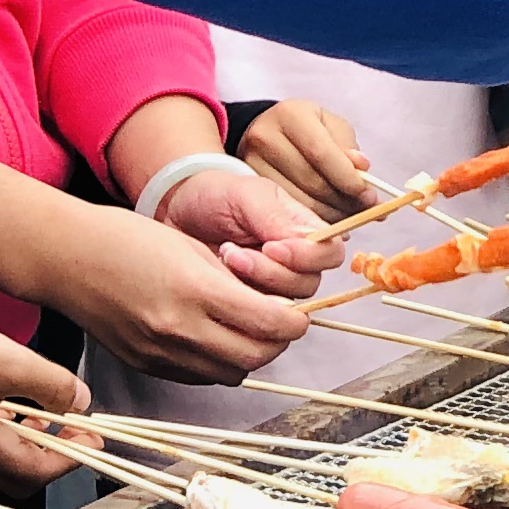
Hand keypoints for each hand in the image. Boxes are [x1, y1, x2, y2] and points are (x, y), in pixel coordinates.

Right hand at [0, 302, 93, 487]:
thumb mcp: (8, 359)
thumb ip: (52, 385)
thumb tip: (79, 403)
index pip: (42, 472)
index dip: (74, 456)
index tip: (94, 436)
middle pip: (19, 479)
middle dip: (52, 457)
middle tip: (71, 428)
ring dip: (25, 447)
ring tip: (41, 413)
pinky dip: (0, 436)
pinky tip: (4, 403)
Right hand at [50, 197, 317, 382]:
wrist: (65, 258)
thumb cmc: (125, 238)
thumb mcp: (190, 247)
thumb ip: (232, 280)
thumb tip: (270, 305)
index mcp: (195, 290)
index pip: (268, 324)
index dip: (294, 322)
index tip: (298, 314)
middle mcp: (178, 330)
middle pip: (255, 357)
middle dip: (277, 343)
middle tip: (279, 323)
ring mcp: (159, 354)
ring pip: (230, 374)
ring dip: (248, 356)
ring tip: (245, 330)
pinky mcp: (145, 366)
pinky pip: (198, 377)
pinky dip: (216, 363)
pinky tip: (212, 339)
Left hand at [156, 161, 345, 297]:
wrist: (178, 213)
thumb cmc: (216, 196)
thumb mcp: (246, 195)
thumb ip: (276, 217)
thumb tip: (309, 241)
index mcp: (303, 230)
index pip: (330, 253)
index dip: (307, 257)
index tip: (272, 246)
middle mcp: (295, 260)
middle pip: (310, 283)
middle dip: (273, 272)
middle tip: (237, 252)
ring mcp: (273, 284)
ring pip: (287, 303)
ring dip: (254, 282)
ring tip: (226, 256)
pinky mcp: (251, 301)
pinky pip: (259, 314)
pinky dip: (240, 297)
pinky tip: (221, 274)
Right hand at [240, 97, 377, 220]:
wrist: (268, 132)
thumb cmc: (307, 129)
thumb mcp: (331, 127)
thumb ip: (348, 147)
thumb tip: (362, 168)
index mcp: (291, 115)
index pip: (322, 153)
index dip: (347, 178)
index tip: (369, 195)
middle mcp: (265, 136)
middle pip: (311, 181)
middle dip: (344, 200)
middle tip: (366, 210)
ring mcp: (252, 163)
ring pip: (299, 202)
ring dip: (331, 215)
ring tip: (350, 215)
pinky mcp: (249, 185)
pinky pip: (285, 212)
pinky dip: (312, 220)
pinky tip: (328, 218)